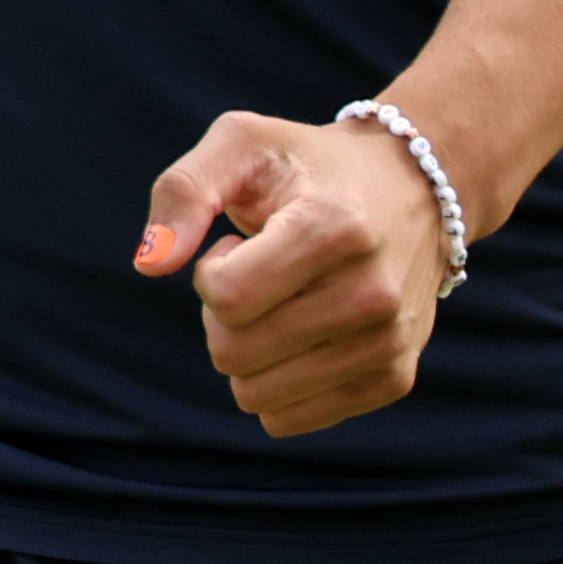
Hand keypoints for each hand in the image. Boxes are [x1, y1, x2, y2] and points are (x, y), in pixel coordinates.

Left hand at [136, 109, 454, 436]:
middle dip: (224, 316)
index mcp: (334, 227)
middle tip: (262, 273)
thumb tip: (150, 265)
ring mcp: (388, 342)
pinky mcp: (393, 378)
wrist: (412, 184)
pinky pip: (288, 420)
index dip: (211, 272)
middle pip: (233, 354)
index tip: (240, 244)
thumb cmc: (308, 164)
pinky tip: (309, 330)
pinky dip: (278, 381)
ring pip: (256, 397)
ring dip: (250, 350)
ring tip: (288, 298)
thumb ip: (184, 191)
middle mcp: (372, 292)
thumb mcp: (243, 143)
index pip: (226, 297)